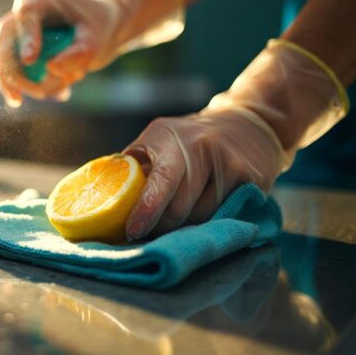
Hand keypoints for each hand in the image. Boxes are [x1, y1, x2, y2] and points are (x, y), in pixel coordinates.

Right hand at [0, 0, 184, 107]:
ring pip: (1, 66)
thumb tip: (50, 68)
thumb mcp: (96, 40)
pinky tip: (61, 94)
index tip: (30, 60)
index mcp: (38, 1)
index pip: (25, 16)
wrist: (94, 31)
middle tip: (41, 94)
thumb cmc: (96, 28)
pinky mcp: (13, 56)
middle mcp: (18, 17)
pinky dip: (30, 90)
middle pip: (2, 45)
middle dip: (15, 74)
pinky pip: (9, 78)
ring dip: (29, 85)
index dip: (25, 37)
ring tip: (66, 88)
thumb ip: (79, 52)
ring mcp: (12, 38)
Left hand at [123, 39, 346, 239]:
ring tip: (187, 212)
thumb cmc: (189, 142)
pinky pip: (226, 213)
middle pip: (178, 206)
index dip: (146, 209)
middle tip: (155, 231)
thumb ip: (134, 169)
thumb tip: (104, 203)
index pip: (158, 179)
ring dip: (190, 223)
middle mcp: (198, 143)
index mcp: (165, 135)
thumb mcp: (158, 143)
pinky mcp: (251, 175)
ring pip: (202, 215)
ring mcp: (227, 158)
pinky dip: (216, 218)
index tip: (134, 231)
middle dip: (164, 226)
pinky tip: (214, 204)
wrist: (248, 123)